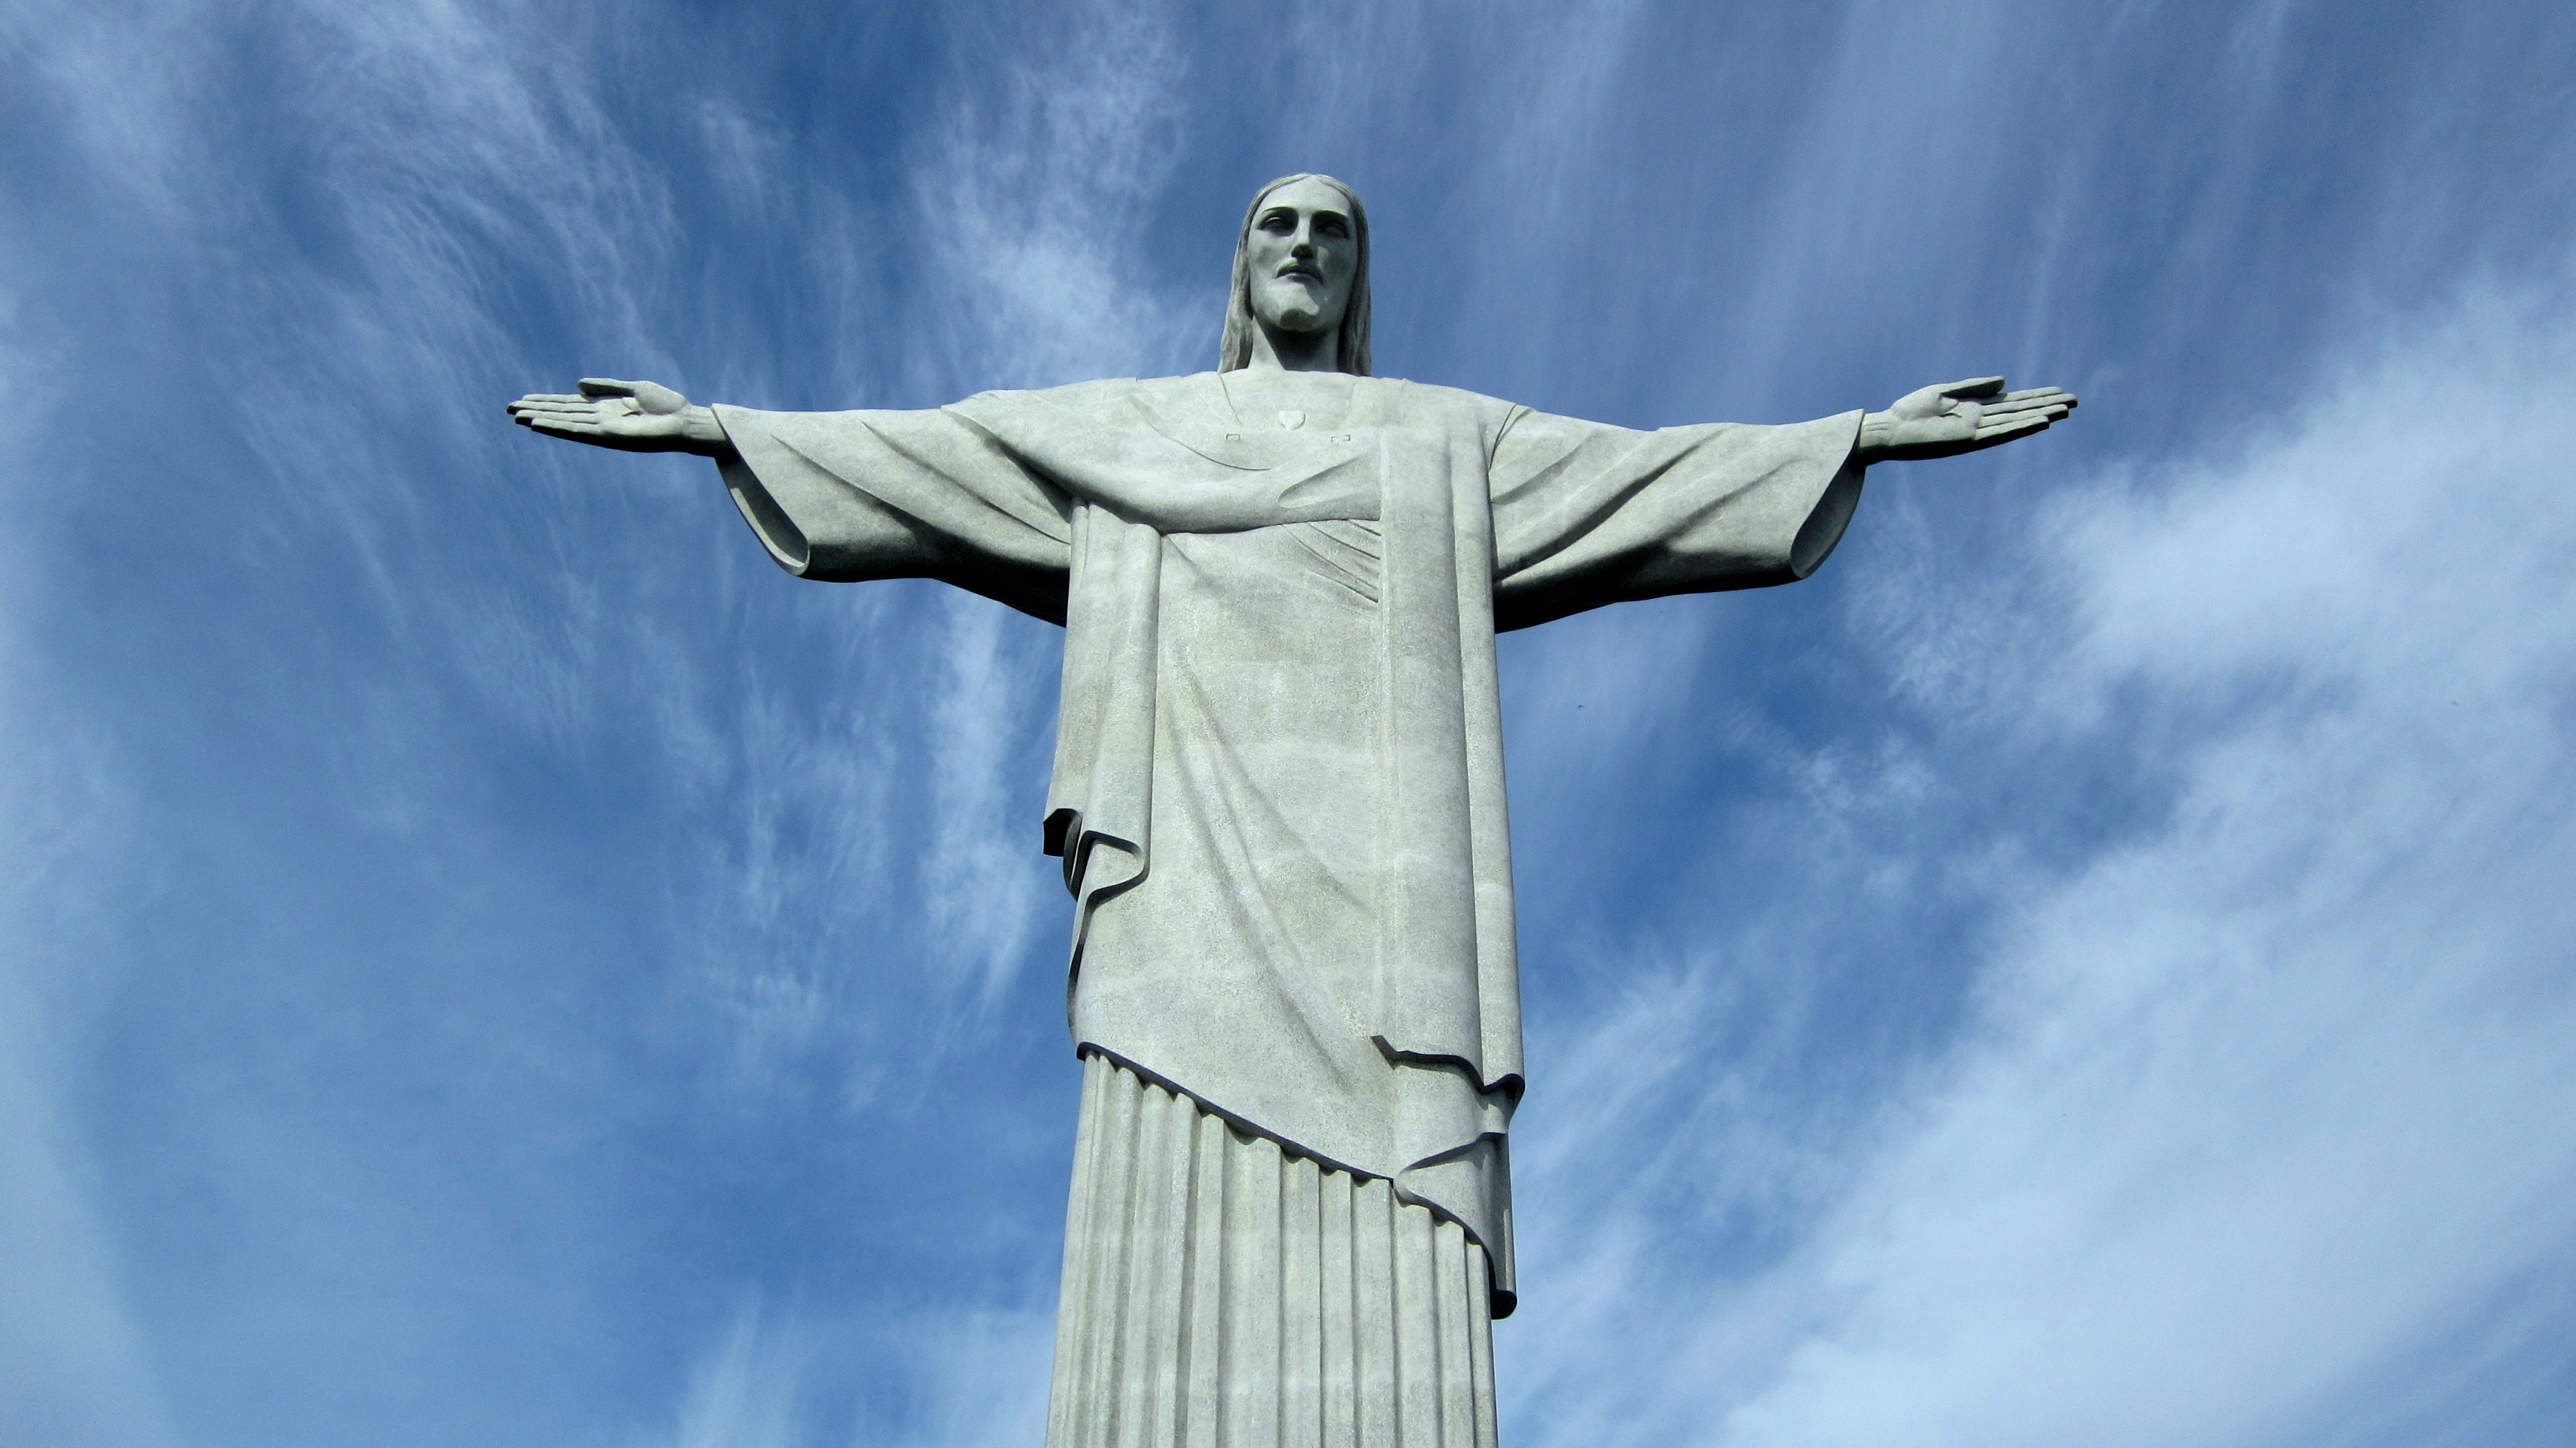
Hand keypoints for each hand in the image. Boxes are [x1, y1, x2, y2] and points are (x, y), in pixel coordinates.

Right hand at [506, 378, 729, 455]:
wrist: (685, 422)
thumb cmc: (666, 406)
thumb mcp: (633, 388)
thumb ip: (606, 386)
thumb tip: (577, 385)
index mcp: (604, 407)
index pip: (568, 404)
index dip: (545, 401)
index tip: (523, 400)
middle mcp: (599, 419)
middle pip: (561, 413)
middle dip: (536, 411)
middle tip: (508, 409)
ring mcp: (602, 428)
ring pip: (564, 423)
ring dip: (540, 420)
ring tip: (516, 417)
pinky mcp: (608, 436)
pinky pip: (578, 431)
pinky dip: (558, 428)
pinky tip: (539, 424)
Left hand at [1854, 377, 2076, 463]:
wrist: (1890, 429)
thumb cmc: (1911, 411)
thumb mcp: (1944, 391)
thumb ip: (1974, 387)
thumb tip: (2005, 381)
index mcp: (1975, 408)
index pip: (2012, 401)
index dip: (2036, 396)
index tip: (2059, 391)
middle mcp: (1980, 420)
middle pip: (2020, 411)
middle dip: (2047, 405)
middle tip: (2075, 401)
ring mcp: (1976, 431)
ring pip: (2016, 422)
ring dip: (2040, 416)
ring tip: (2065, 411)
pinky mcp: (1968, 440)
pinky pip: (2000, 434)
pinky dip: (2021, 428)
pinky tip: (2040, 423)